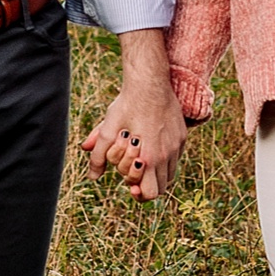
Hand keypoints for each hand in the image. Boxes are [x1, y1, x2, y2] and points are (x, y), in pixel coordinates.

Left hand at [83, 31, 187, 199]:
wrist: (149, 81)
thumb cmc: (126, 105)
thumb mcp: (107, 130)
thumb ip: (98, 156)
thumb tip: (92, 177)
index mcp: (149, 157)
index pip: (151, 193)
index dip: (139, 194)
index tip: (130, 186)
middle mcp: (167, 154)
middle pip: (162, 188)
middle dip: (146, 184)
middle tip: (133, 171)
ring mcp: (177, 145)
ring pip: (170, 174)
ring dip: (156, 173)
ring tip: (142, 160)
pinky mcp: (182, 136)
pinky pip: (175, 158)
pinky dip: (164, 160)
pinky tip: (150, 146)